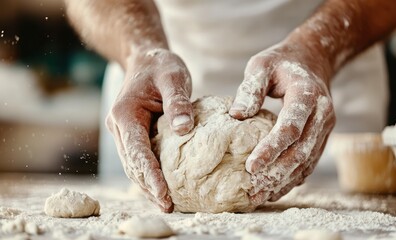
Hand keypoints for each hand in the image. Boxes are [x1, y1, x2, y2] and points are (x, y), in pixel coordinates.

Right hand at [106, 48, 193, 211]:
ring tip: (167, 203)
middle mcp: (120, 127)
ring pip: (133, 166)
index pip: (137, 151)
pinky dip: (149, 175)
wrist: (145, 59)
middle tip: (169, 206)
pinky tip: (163, 187)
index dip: (151, 174)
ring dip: (148, 186)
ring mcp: (124, 133)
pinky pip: (139, 160)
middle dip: (149, 187)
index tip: (164, 193)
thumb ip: (177, 101)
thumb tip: (184, 129)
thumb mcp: (172, 76)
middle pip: (132, 164)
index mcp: (125, 114)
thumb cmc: (159, 66)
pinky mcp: (133, 136)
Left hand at [229, 44, 335, 203]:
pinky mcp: (321, 137)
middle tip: (251, 191)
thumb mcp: (262, 64)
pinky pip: (308, 162)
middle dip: (275, 174)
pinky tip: (273, 190)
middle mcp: (322, 114)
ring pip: (306, 163)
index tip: (250, 167)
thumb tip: (237, 116)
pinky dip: (292, 179)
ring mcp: (325, 128)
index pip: (290, 129)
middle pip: (300, 152)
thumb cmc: (281, 62)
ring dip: (283, 182)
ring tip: (258, 198)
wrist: (313, 60)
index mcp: (307, 95)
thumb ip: (251, 88)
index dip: (271, 149)